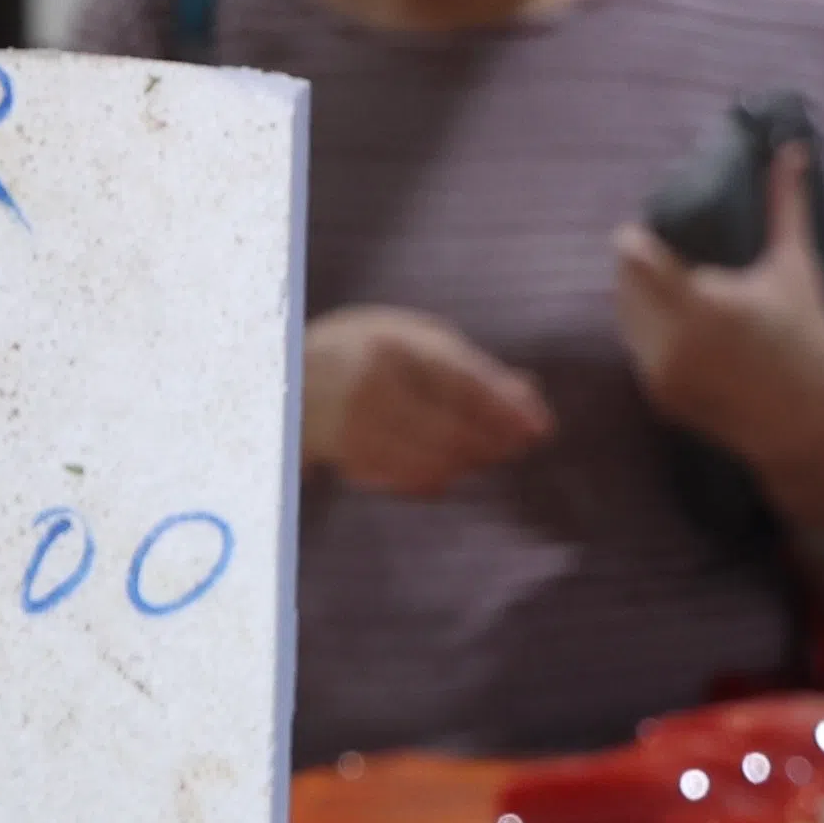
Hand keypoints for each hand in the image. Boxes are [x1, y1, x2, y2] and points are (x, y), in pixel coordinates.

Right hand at [305, 306, 551, 496]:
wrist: (283, 375)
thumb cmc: (364, 351)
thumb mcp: (416, 341)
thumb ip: (471, 367)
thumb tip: (530, 396)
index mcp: (392, 345)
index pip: (464, 384)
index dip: (506, 411)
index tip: (540, 431)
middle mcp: (368, 385)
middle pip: (448, 430)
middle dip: (488, 444)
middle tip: (513, 448)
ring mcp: (349, 424)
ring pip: (425, 460)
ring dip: (462, 465)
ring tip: (479, 459)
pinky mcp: (340, 455)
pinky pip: (397, 478)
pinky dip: (426, 481)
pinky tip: (443, 476)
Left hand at [611, 141, 823, 505]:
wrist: (812, 426)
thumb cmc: (811, 339)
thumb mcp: (797, 269)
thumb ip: (786, 206)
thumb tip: (792, 149)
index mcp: (700, 305)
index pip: (634, 258)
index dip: (634, 240)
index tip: (645, 229)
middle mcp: (669, 342)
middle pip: (624, 287)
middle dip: (639, 270)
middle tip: (665, 256)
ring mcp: (658, 374)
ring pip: (627, 320)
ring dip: (642, 302)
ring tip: (676, 291)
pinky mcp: (655, 398)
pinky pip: (638, 351)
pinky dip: (651, 334)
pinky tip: (683, 328)